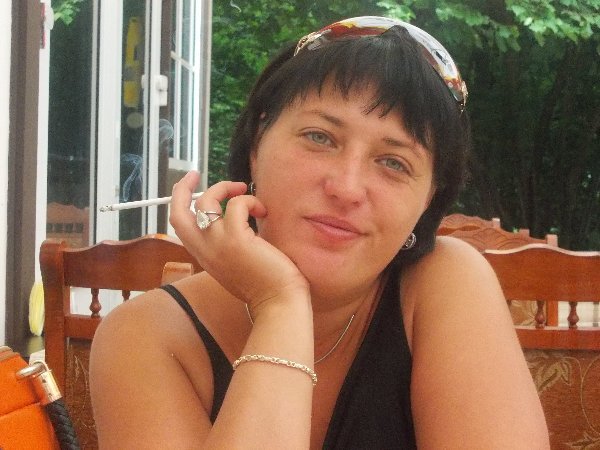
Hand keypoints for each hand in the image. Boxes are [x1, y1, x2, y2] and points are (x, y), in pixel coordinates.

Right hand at [169, 171, 309, 310]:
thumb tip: (235, 213)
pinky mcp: (236, 239)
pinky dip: (250, 201)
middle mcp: (204, 249)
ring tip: (247, 195)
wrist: (278, 303)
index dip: (180, 201)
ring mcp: (217, 244)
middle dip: (183, 188)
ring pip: (207, 201)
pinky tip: (263, 212)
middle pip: (178, 212)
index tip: (191, 185)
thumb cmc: (265, 284)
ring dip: (227, 190)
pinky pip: (237, 205)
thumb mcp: (237, 260)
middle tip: (196, 173)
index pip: (179, 224)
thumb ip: (228, 241)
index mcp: (203, 255)